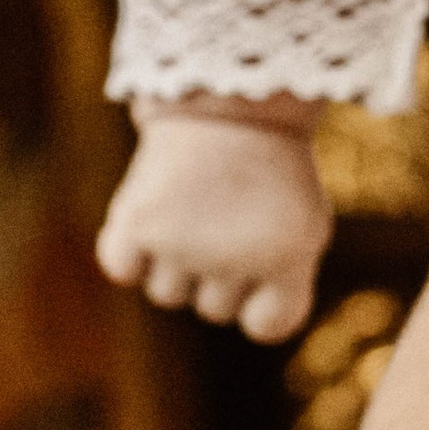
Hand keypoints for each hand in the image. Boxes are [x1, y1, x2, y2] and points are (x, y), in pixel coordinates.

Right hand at [97, 109, 329, 341]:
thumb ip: (284, 284)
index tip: (266, 262)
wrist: (231, 103)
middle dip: (222, 274)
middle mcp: (234, 259)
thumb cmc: (272, 169)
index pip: (267, 326)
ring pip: (168, 294)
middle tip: (230, 218)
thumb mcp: (306, 225)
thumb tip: (249, 324)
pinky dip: (131, 252)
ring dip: (177, 263)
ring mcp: (182, 244)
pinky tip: (152, 220)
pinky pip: (122, 269)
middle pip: (215, 310)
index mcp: (286, 259)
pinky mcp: (136, 222)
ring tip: (195, 209)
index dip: (264, 299)